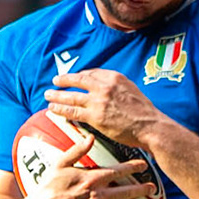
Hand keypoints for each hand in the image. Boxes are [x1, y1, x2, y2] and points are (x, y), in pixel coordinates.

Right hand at [19, 129, 159, 198]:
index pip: (118, 171)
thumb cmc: (49, 186)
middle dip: (142, 189)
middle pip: (127, 191)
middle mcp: (98, 195)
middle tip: (154, 188)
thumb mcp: (60, 164)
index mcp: (92, 178)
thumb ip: (77, 150)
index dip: (133, 167)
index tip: (144, 165)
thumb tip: (91, 137)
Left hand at [43, 69, 162, 146]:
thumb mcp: (133, 91)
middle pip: (78, 80)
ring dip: (57, 96)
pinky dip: (61, 110)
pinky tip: (53, 109)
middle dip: (64, 80)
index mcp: (115, 77)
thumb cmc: (145, 113)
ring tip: (48, 96)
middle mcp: (104, 86)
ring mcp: (98, 101)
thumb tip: (110, 91)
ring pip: (72, 96)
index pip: (92, 73)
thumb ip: (118, 88)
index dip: (80, 75)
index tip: (74, 77)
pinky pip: (73, 112)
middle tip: (55, 81)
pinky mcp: (95, 116)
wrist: (150, 126)